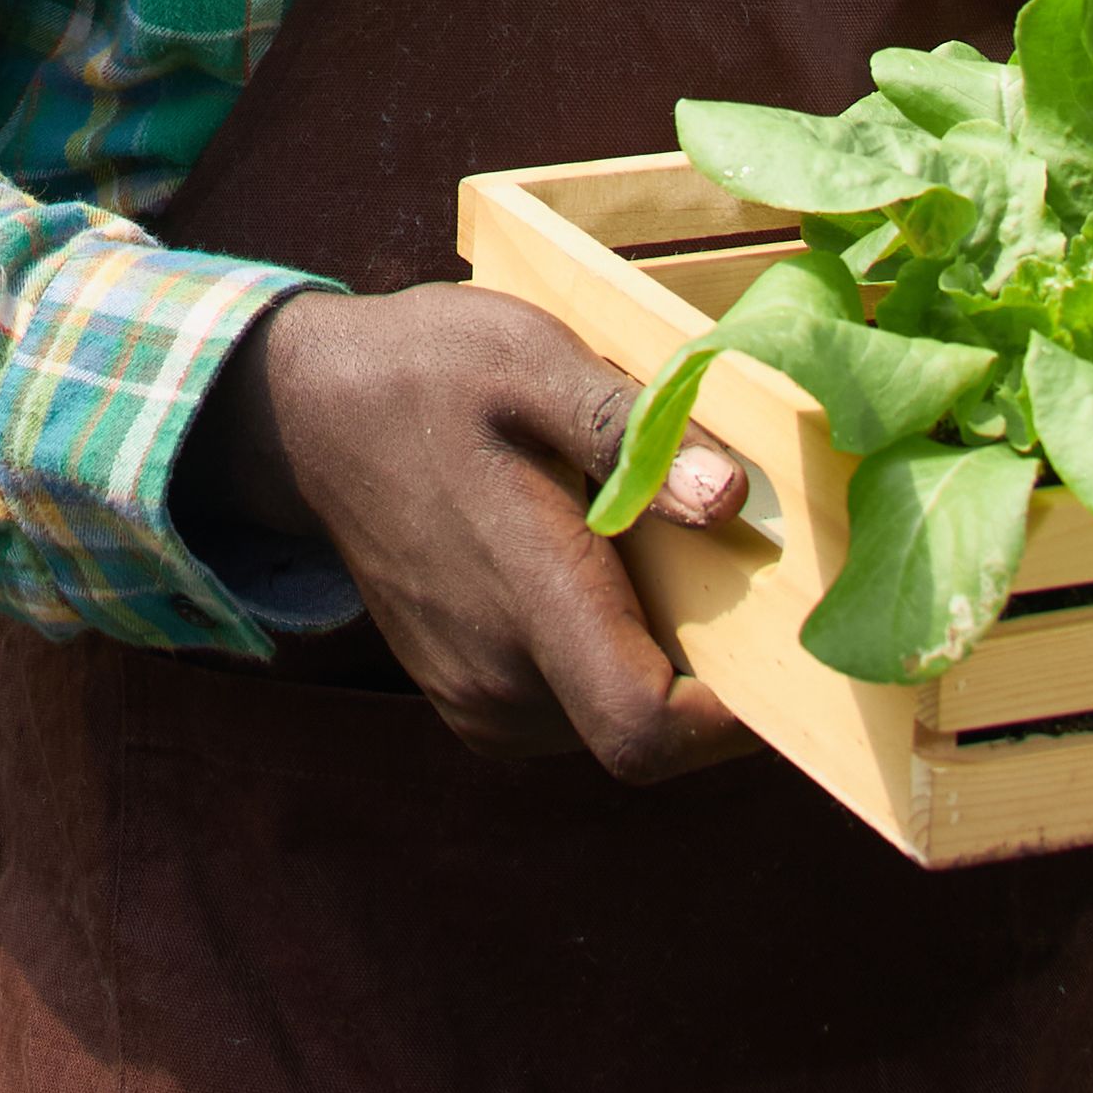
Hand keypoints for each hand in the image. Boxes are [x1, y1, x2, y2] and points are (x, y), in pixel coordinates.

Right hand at [184, 284, 752, 776]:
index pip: (645, 729)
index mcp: (524, 597)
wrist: (308, 415)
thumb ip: (628, 429)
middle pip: (648, 734)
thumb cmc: (426, 372)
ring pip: (614, 725)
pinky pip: (576, 714)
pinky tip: (602, 578)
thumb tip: (731, 501)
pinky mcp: (472, 703)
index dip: (735, 724)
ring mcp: (479, 701)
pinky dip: (613, 663)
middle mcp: (498, 679)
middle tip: (732, 569)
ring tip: (654, 559)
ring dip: (660, 664)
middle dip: (714, 675)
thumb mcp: (528, 357)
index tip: (784, 651)